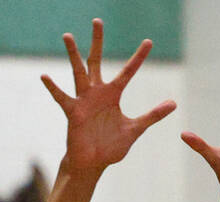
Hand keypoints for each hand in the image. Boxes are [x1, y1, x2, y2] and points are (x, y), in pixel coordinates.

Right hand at [41, 19, 176, 174]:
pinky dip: (53, 88)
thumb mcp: (135, 128)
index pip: (128, 72)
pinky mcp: (73, 113)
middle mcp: (97, 92)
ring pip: (78, 72)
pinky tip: (45, 76)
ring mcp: (83, 100)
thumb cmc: (111, 146)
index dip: (139, 57)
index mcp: (112, 94)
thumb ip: (153, 115)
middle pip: (96, 61)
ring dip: (73, 54)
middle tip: (98, 21)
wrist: (93, 162)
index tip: (149, 41)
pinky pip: (62, 98)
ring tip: (68, 36)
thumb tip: (174, 103)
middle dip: (97, 42)